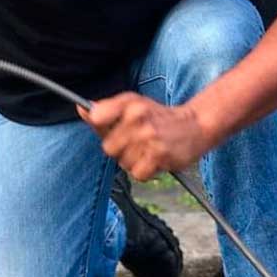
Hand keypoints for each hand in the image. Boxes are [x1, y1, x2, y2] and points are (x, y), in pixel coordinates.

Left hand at [78, 93, 213, 180]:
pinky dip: (145, 171)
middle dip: (120, 149)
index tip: (110, 127)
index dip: (100, 127)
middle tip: (136, 143)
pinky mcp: (159, 155)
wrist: (195, 126)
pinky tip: (154, 160)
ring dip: (134, 161)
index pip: (97, 117)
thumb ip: (106, 109)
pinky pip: (137, 173)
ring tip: (148, 150)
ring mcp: (149, 138)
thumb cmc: (159, 117)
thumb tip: (81, 110)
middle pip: (108, 147)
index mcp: (129, 103)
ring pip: (123, 162)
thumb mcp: (133, 105)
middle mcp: (138, 118)